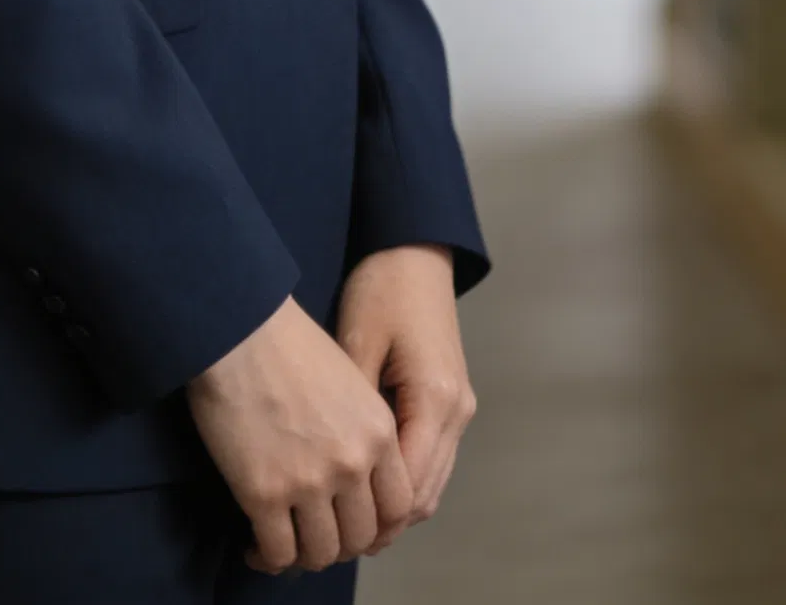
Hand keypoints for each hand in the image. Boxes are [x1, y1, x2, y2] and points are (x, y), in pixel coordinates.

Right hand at [186, 294, 414, 575]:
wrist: (238, 328)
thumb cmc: (289, 341)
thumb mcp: (349, 377)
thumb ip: (362, 427)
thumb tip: (356, 470)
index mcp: (379, 432)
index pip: (398, 508)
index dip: (378, 526)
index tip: (354, 524)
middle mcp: (353, 464)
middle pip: (361, 537)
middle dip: (340, 544)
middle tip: (317, 536)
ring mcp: (309, 483)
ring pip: (321, 552)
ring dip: (305, 555)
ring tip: (287, 544)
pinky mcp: (263, 494)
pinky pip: (277, 551)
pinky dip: (267, 557)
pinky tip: (255, 546)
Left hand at [335, 245, 474, 542]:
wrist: (414, 251)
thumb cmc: (381, 288)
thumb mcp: (357, 344)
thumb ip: (353, 410)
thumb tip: (333, 469)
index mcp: (435, 398)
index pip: (407, 485)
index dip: (369, 514)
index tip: (325, 523)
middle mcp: (457, 411)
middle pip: (424, 495)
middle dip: (382, 522)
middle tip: (329, 535)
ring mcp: (459, 408)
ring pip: (431, 484)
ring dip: (395, 507)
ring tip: (344, 517)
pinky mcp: (451, 402)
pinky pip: (431, 460)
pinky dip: (404, 482)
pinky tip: (367, 484)